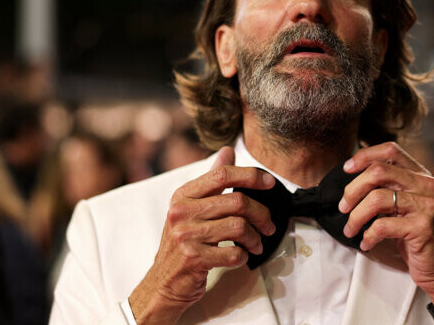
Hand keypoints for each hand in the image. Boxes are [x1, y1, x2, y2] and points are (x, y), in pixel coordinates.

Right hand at [129, 147, 275, 324]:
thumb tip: (228, 151)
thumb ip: (212, 179)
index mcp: (183, 195)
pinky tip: (239, 257)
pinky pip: (234, 253)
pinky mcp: (193, 258)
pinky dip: (243, 256)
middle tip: (268, 225)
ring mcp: (186, 235)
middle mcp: (182, 212)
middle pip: (238, 201)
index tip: (269, 183)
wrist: (163, 282)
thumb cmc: (183, 243)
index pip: (222, 174)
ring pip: (239, 227)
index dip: (251, 176)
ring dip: (255, 238)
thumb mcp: (191, 207)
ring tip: (256, 244)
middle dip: (262, 214)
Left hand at [339, 142, 433, 307]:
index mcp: (422, 176)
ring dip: (356, 216)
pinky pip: (382, 225)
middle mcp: (427, 185)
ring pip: (376, 198)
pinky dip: (368, 235)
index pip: (391, 151)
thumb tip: (352, 178)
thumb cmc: (416, 238)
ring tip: (351, 229)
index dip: (364, 156)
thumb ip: (388, 188)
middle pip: (379, 171)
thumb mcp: (404, 206)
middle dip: (353, 189)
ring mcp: (427, 205)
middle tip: (343, 207)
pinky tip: (366, 242)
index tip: (346, 169)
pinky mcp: (423, 226)